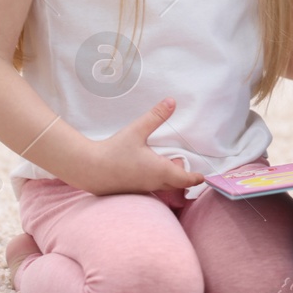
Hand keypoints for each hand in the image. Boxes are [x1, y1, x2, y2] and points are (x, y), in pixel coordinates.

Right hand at [70, 98, 206, 196]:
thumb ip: (156, 116)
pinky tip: (144, 168)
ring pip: (161, 186)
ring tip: (163, 162)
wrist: (89, 169)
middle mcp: (153, 184)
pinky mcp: (131, 191)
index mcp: (160, 171)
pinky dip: (154, 180)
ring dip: (167, 177)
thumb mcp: (137, 130)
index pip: (185, 179)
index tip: (203, 177)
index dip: (195, 178)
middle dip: (180, 174)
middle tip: (180, 162)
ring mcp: (142, 190)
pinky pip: (149, 188)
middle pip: (174, 183)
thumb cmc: (114, 151)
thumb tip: (172, 101)